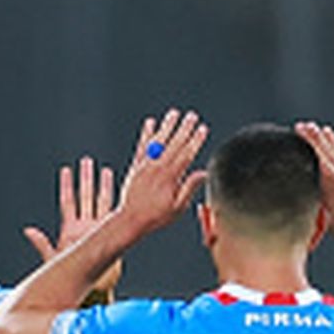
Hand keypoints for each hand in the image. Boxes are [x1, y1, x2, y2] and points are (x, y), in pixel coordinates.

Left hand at [25, 155, 120, 299]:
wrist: (93, 291)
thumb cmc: (73, 279)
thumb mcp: (54, 260)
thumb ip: (42, 244)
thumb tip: (28, 230)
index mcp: (70, 230)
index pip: (68, 203)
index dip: (66, 186)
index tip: (66, 170)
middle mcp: (85, 227)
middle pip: (85, 197)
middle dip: (86, 179)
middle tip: (87, 161)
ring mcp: (98, 230)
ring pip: (100, 202)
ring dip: (102, 186)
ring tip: (103, 169)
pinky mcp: (110, 236)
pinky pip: (114, 215)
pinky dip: (118, 203)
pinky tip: (123, 190)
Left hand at [114, 108, 208, 232]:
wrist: (130, 220)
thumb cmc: (155, 217)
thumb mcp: (177, 208)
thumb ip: (189, 188)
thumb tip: (203, 173)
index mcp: (170, 178)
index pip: (186, 154)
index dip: (195, 140)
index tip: (202, 128)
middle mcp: (158, 169)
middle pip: (174, 144)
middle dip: (184, 129)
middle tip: (192, 116)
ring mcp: (145, 166)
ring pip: (158, 142)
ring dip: (167, 127)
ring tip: (174, 113)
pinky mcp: (136, 166)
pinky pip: (141, 147)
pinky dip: (146, 134)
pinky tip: (151, 123)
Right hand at [294, 120, 333, 236]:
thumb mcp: (322, 217)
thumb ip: (309, 206)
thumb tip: (295, 201)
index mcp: (328, 180)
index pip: (314, 156)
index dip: (305, 144)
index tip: (296, 134)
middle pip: (321, 149)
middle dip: (311, 136)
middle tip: (300, 126)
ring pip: (331, 148)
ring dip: (320, 137)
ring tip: (311, 126)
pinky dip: (332, 142)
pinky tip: (327, 132)